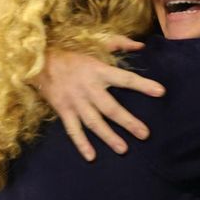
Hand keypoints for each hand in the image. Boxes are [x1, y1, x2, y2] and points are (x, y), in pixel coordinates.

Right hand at [35, 38, 164, 160]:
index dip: (143, 85)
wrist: (39, 60)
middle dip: (128, 122)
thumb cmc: (72, 53)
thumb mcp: (95, 43)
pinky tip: (91, 156)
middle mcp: (89, 88)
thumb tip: (141, 45)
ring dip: (109, 137)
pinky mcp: (63, 110)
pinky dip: (81, 144)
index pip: (125, 79)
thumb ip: (119, 44)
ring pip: (94, 123)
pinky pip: (73, 130)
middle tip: (144, 134)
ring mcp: (76, 102)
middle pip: (111, 108)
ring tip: (123, 149)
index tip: (160, 92)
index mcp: (99, 71)